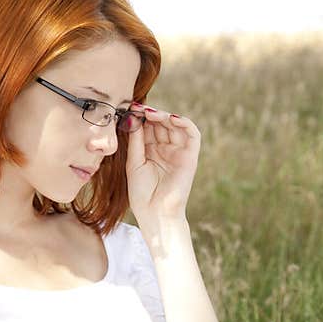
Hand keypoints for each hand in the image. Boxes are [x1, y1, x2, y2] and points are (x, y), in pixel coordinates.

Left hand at [125, 104, 200, 226]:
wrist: (155, 213)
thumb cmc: (142, 193)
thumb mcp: (134, 162)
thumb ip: (136, 140)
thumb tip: (134, 117)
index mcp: (151, 151)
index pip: (148, 128)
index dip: (140, 117)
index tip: (130, 108)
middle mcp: (166, 149)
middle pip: (161, 124)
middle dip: (151, 115)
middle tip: (139, 108)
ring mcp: (179, 152)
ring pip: (175, 126)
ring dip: (165, 116)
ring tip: (152, 114)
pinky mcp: (191, 156)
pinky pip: (193, 134)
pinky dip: (184, 122)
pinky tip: (170, 118)